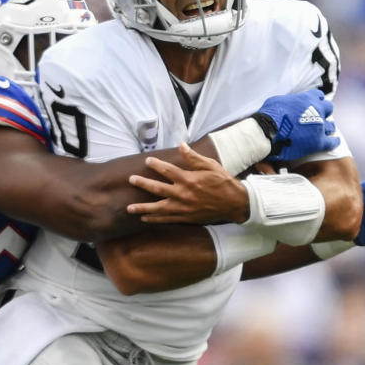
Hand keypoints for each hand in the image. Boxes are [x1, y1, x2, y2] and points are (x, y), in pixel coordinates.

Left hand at [126, 143, 248, 223]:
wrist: (235, 204)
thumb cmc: (223, 182)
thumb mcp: (211, 166)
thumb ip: (194, 157)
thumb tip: (181, 145)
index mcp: (190, 180)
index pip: (168, 171)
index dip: (156, 165)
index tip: (147, 160)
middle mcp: (184, 195)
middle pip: (158, 189)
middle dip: (143, 184)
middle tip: (131, 180)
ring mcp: (184, 208)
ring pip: (159, 208)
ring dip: (143, 209)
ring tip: (129, 209)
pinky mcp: (186, 218)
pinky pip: (167, 219)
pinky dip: (155, 219)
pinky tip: (144, 219)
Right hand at [254, 89, 340, 161]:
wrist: (267, 132)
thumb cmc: (269, 115)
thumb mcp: (278, 100)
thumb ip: (289, 101)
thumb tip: (289, 104)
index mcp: (308, 99)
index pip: (319, 96)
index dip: (316, 100)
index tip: (313, 104)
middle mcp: (317, 110)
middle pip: (328, 108)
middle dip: (323, 112)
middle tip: (317, 117)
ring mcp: (319, 127)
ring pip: (331, 126)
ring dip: (326, 127)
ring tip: (322, 131)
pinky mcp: (318, 142)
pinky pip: (332, 142)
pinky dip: (333, 142)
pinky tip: (333, 142)